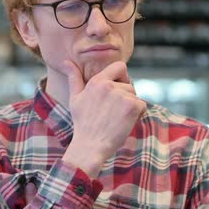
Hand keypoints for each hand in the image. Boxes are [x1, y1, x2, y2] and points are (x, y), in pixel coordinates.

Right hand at [61, 60, 146, 177]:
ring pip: (135, 96)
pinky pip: (142, 106)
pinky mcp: (131, 107)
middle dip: (126, 96)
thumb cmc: (82, 124)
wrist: (89, 146)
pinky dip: (138, 115)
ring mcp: (121, 96)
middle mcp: (109, 85)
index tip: (118, 89)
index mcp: (97, 81)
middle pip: (129, 84)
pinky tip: (125, 123)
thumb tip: (66, 62)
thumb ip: (73, 78)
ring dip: (131, 107)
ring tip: (117, 119)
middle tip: (114, 112)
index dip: (123, 77)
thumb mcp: (75, 98)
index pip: (120, 66)